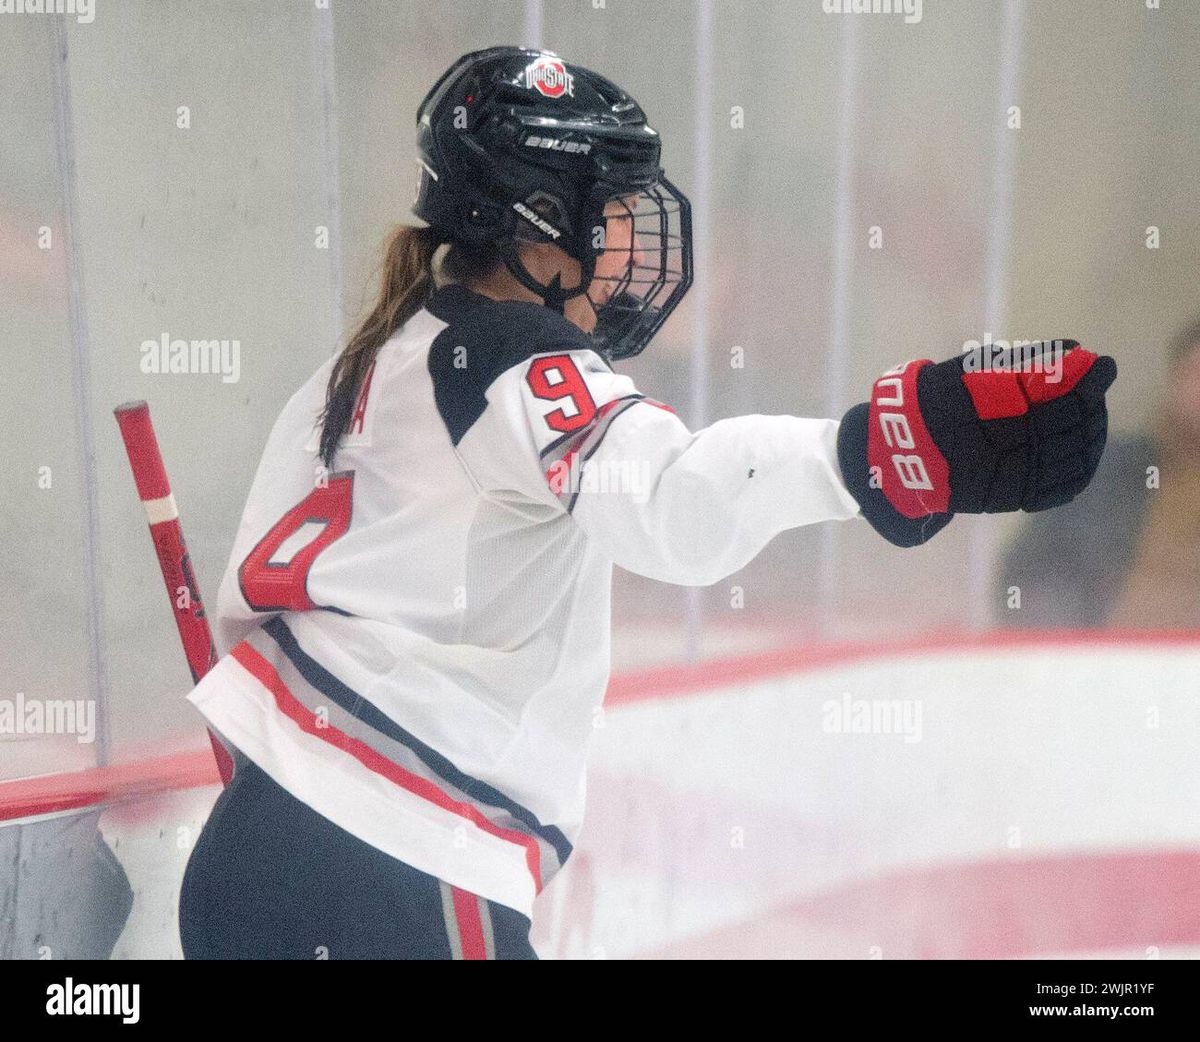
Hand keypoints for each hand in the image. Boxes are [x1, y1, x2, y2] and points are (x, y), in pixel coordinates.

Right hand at [836, 340, 1116, 546]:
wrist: (899, 452)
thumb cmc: (932, 401)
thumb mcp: (968, 370)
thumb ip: (1020, 361)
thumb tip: (1072, 347)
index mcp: (996, 416)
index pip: (1061, 397)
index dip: (1086, 379)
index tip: (1102, 362)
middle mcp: (1007, 450)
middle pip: (1071, 427)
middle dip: (1090, 405)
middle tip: (1097, 386)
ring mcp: (1012, 478)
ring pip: (1072, 458)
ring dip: (1090, 434)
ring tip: (1092, 416)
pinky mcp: (1013, 498)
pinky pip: (1061, 487)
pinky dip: (1079, 468)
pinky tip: (1082, 451)